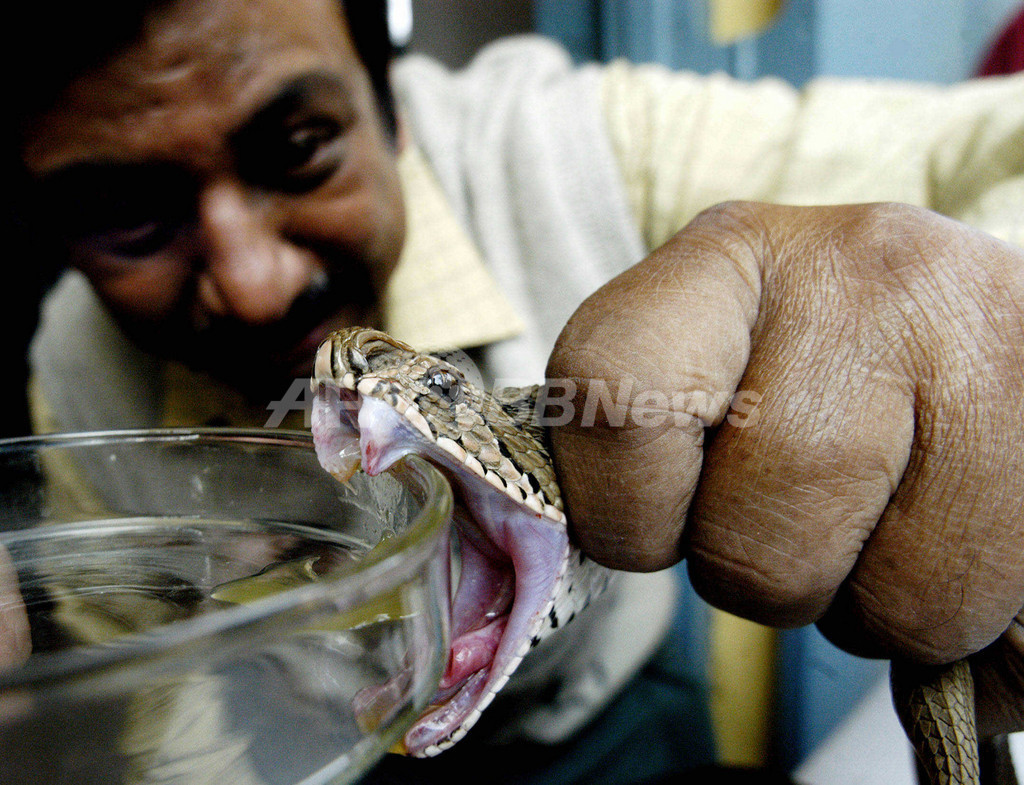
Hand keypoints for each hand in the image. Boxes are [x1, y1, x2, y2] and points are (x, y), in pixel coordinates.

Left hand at [546, 201, 1023, 735]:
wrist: (947, 316)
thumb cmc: (797, 358)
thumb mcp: (696, 358)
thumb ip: (626, 438)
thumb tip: (543, 551)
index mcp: (727, 255)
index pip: (611, 399)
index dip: (624, 510)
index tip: (658, 515)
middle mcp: (864, 275)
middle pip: (753, 540)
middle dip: (758, 573)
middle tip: (790, 521)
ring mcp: (984, 344)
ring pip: (892, 602)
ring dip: (866, 602)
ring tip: (877, 523)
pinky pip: (983, 616)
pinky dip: (947, 618)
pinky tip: (942, 533)